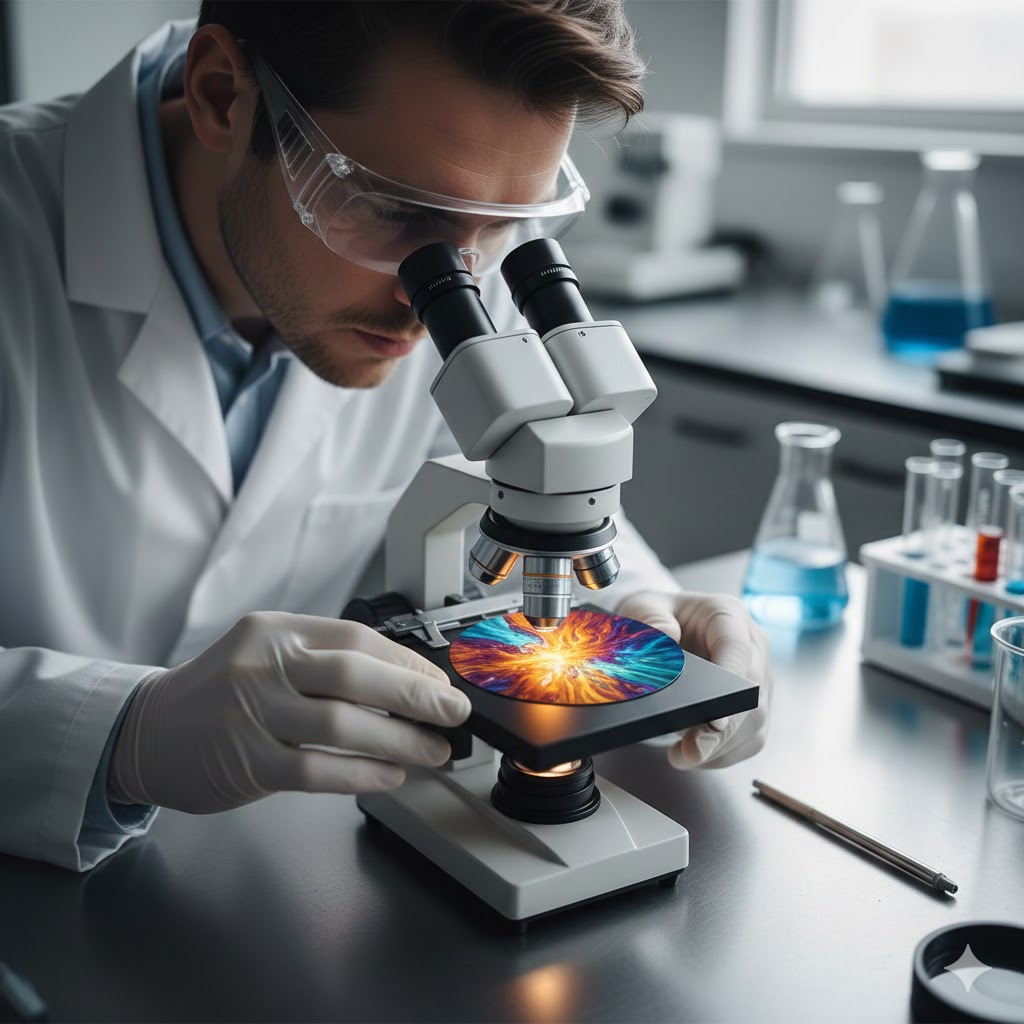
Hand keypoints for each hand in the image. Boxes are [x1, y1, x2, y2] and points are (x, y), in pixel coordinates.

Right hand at [108, 612, 470, 811]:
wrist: (146, 732)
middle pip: (357, 675)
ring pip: (344, 725)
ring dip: (401, 741)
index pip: (358, 638)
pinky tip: (390, 776)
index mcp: (276, 630)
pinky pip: (319, 769)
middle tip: (453, 713)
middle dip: (417, 696)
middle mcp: (264, 663)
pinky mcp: (246, 761)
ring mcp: (252, 712)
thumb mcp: (266, 657)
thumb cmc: (220, 694)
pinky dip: (363, 774)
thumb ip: (324, 663)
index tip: (440, 683)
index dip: (408, 663)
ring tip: (433, 752)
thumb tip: (405, 683)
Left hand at [616, 591, 770, 768]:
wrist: (665, 624)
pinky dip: (724, 753)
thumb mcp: (642, 607)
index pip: (737, 649)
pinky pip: (750, 737)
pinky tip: (696, 756)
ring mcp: (757, 676)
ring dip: (723, 748)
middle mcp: (751, 645)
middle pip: (753, 694)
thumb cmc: (658, 614)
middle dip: (724, 731)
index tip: (715, 718)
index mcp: (728, 615)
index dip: (730, 683)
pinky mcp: (752, 704)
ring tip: (684, 757)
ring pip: (756, 721)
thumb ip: (650, 618)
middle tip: (692, 752)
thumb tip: (664, 635)